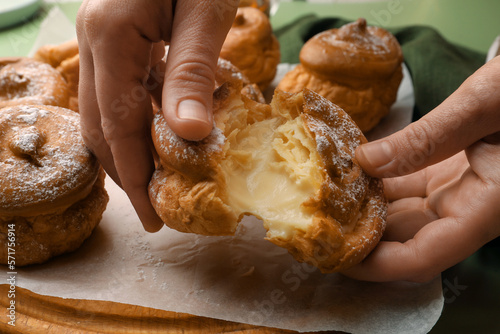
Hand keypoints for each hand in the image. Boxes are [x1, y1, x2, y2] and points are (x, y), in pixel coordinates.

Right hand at [76, 0, 237, 231]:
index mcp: (111, 33)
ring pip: (107, 110)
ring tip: (157, 184)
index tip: (152, 214)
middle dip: (126, 171)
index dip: (134, 173)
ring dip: (131, 149)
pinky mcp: (120, 36)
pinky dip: (140, 120)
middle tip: (152, 211)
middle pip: (101, 123)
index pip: (117, 122)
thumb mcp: (205, 10)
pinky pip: (122, 89)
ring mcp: (103, 36)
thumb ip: (191, 71)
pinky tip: (162, 137)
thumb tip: (190, 135)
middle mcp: (95, 37)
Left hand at [343, 56, 499, 281]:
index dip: (376, 265)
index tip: (336, 257)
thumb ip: (425, 138)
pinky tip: (347, 174)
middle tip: (314, 226)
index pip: (424, 256)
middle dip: (359, 238)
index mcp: (485, 206)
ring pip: (401, 214)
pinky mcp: (446, 173)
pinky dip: (375, 185)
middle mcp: (468, 207)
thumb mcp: (481, 105)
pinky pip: (404, 188)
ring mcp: (456, 191)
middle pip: (404, 239)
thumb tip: (365, 162)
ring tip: (321, 200)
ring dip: (362, 210)